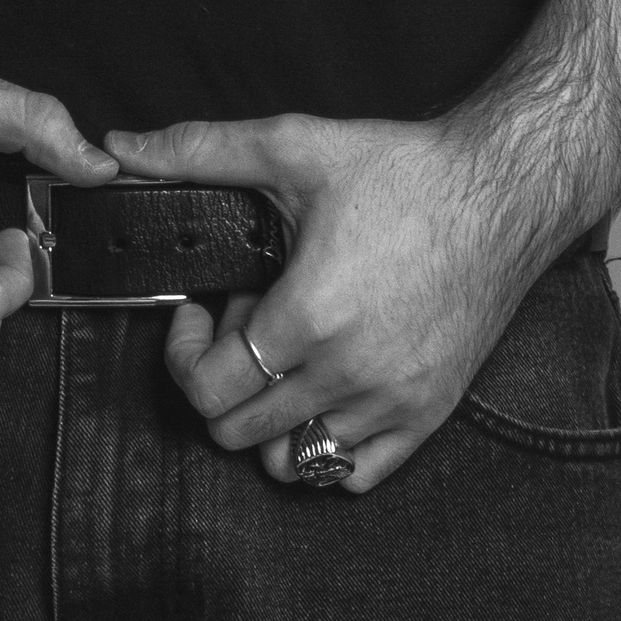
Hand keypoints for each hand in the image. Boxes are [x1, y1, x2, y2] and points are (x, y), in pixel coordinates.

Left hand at [105, 110, 547, 493]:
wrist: (501, 192)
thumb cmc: (402, 170)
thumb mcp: (293, 146)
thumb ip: (198, 150)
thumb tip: (118, 149)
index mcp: (309, 318)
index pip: (209, 391)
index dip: (186, 351)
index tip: (201, 309)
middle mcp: (348, 377)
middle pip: (238, 431)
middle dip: (223, 377)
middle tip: (247, 317)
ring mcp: (392, 405)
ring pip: (290, 462)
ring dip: (267, 416)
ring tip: (286, 350)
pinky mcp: (427, 415)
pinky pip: (353, 475)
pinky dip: (324, 445)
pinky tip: (325, 383)